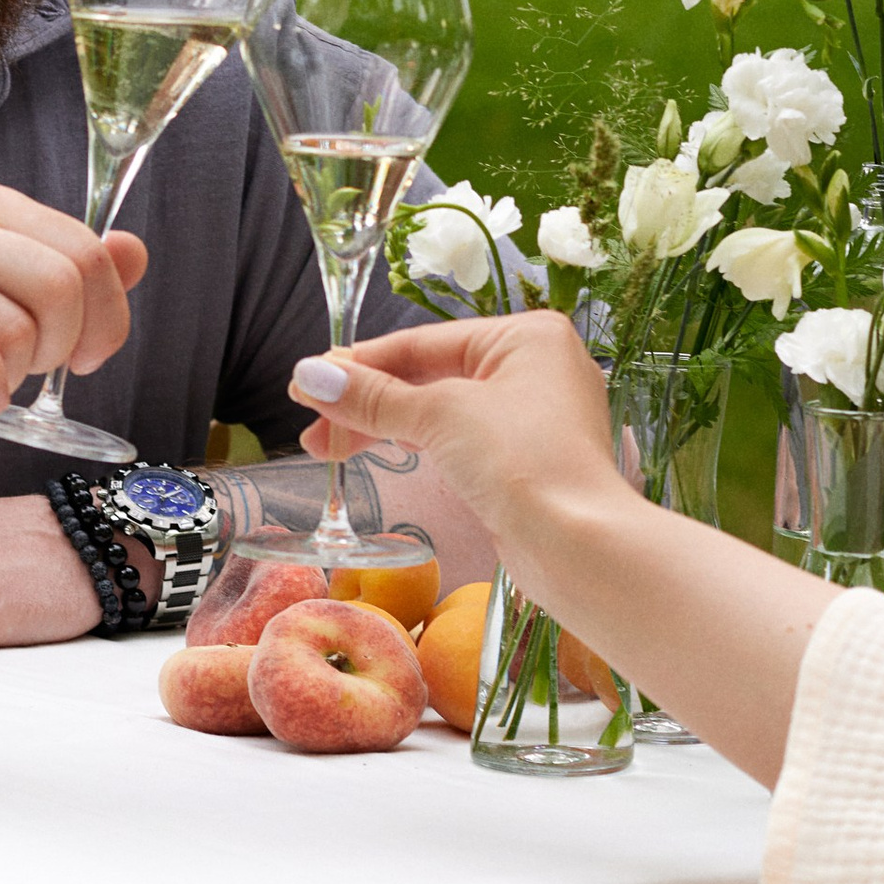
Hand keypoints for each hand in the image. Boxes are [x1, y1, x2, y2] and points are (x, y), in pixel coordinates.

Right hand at [288, 312, 620, 550]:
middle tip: (311, 428)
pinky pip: (461, 442)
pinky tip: (381, 453)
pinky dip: (418, 445)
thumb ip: (373, 397)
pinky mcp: (528, 463)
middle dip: (366, 401)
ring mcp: (536, 419)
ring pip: (444, 411)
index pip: (424, 342)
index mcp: (527, 336)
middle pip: (431, 376)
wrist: (578, 547)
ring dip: (384, 426)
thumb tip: (310, 375)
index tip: (304, 381)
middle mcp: (537, 368)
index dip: (359, 364)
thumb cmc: (521, 462)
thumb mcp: (439, 416)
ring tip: (326, 450)